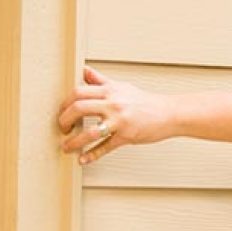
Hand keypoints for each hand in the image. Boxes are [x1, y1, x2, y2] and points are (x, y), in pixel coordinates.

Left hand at [58, 66, 176, 164]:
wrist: (170, 113)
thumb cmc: (146, 102)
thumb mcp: (122, 87)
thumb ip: (101, 81)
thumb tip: (84, 71)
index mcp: (110, 91)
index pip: (78, 92)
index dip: (64, 103)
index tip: (61, 112)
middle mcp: (114, 104)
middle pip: (79, 108)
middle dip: (64, 120)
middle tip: (62, 128)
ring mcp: (120, 121)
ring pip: (90, 132)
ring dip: (74, 142)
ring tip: (67, 147)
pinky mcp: (127, 136)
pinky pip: (106, 147)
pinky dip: (92, 155)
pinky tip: (83, 159)